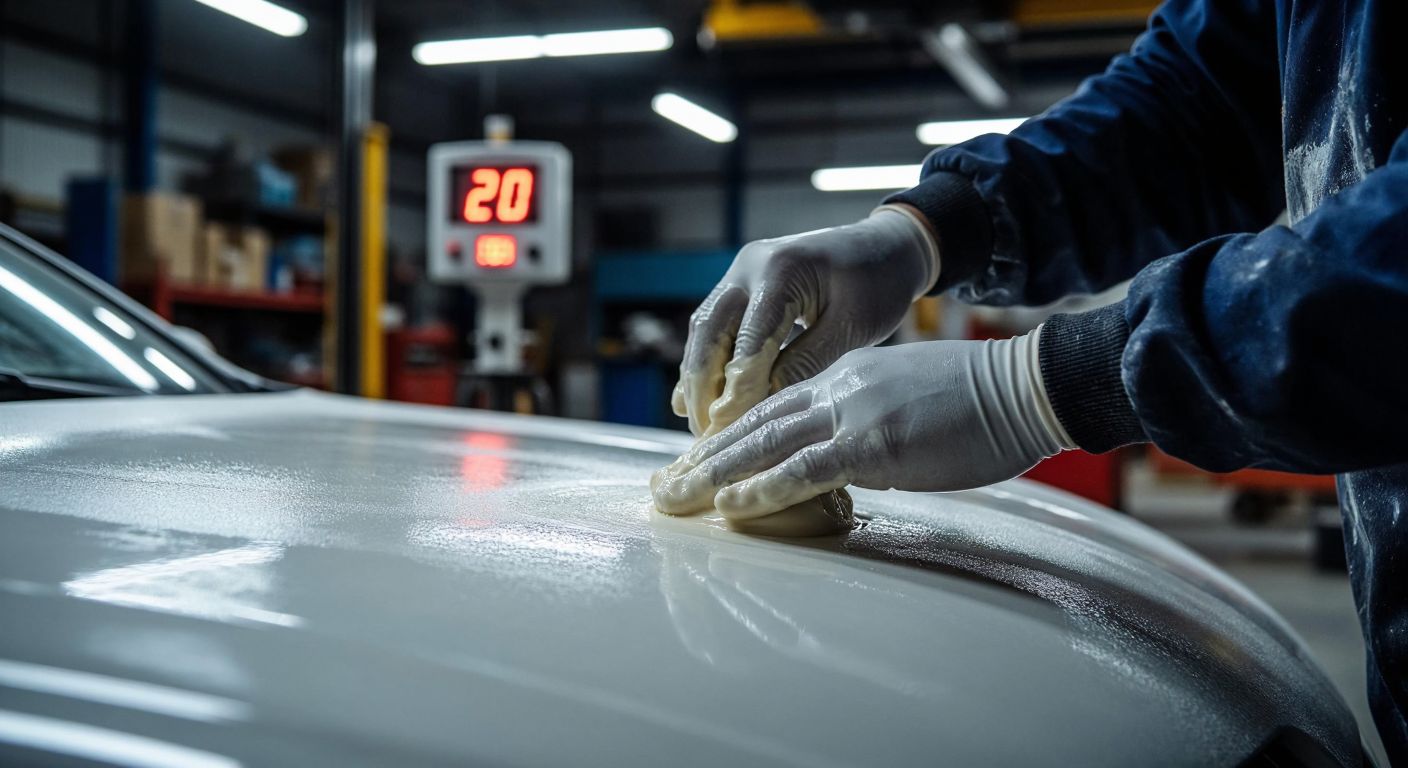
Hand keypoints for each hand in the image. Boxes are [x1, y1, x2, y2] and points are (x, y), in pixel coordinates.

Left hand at [652, 330, 1075, 521]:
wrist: (1024, 384)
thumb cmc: (981, 398)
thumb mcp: (910, 398)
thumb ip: (870, 420)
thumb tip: (852, 456)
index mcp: (848, 376)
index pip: (774, 406)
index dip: (731, 434)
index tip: (697, 458)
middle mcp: (840, 388)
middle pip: (756, 421)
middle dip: (705, 454)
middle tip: (667, 482)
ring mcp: (855, 413)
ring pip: (766, 442)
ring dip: (715, 473)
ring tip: (676, 497)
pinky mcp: (875, 445)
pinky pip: (805, 470)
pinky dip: (762, 487)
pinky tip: (731, 505)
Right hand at [672, 205, 939, 437]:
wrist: (885, 247)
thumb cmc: (877, 286)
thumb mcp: (850, 328)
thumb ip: (805, 363)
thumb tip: (762, 405)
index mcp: (780, 270)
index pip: (749, 340)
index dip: (737, 389)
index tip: (730, 431)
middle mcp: (749, 267)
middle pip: (708, 332)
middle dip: (702, 387)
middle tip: (704, 434)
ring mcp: (740, 275)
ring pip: (703, 331)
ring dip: (697, 378)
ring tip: (700, 425)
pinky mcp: (740, 288)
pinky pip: (713, 327)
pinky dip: (706, 364)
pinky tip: (691, 400)